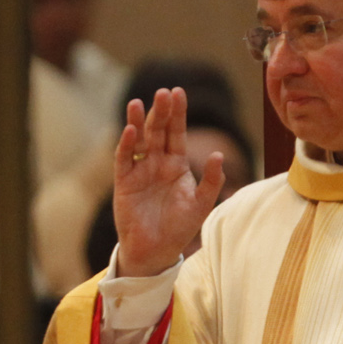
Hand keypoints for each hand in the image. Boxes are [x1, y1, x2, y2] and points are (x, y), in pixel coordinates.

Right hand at [110, 89, 227, 277]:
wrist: (156, 251)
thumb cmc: (179, 228)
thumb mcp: (201, 204)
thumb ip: (211, 180)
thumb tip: (218, 154)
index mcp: (176, 164)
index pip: (177, 132)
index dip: (178, 113)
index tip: (179, 92)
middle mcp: (156, 163)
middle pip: (158, 131)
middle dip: (160, 111)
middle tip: (163, 92)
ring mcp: (139, 171)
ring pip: (139, 140)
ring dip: (138, 121)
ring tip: (137, 103)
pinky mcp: (124, 182)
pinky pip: (124, 159)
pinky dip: (126, 145)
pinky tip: (130, 130)